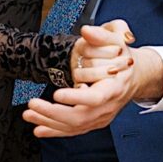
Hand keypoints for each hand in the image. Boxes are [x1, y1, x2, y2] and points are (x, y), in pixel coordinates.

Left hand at [26, 21, 162, 138]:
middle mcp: (108, 106)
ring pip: (74, 125)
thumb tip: (87, 31)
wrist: (134, 76)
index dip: (76, 97)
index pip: (96, 97)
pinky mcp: (93, 121)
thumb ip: (103, 35)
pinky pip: (73, 130)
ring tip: (28, 114)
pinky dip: (54, 130)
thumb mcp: (118, 40)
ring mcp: (100, 116)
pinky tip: (38, 129)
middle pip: (80, 116)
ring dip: (48, 122)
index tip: (56, 93)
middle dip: (53, 112)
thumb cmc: (123, 58)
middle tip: (32, 103)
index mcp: (114, 87)